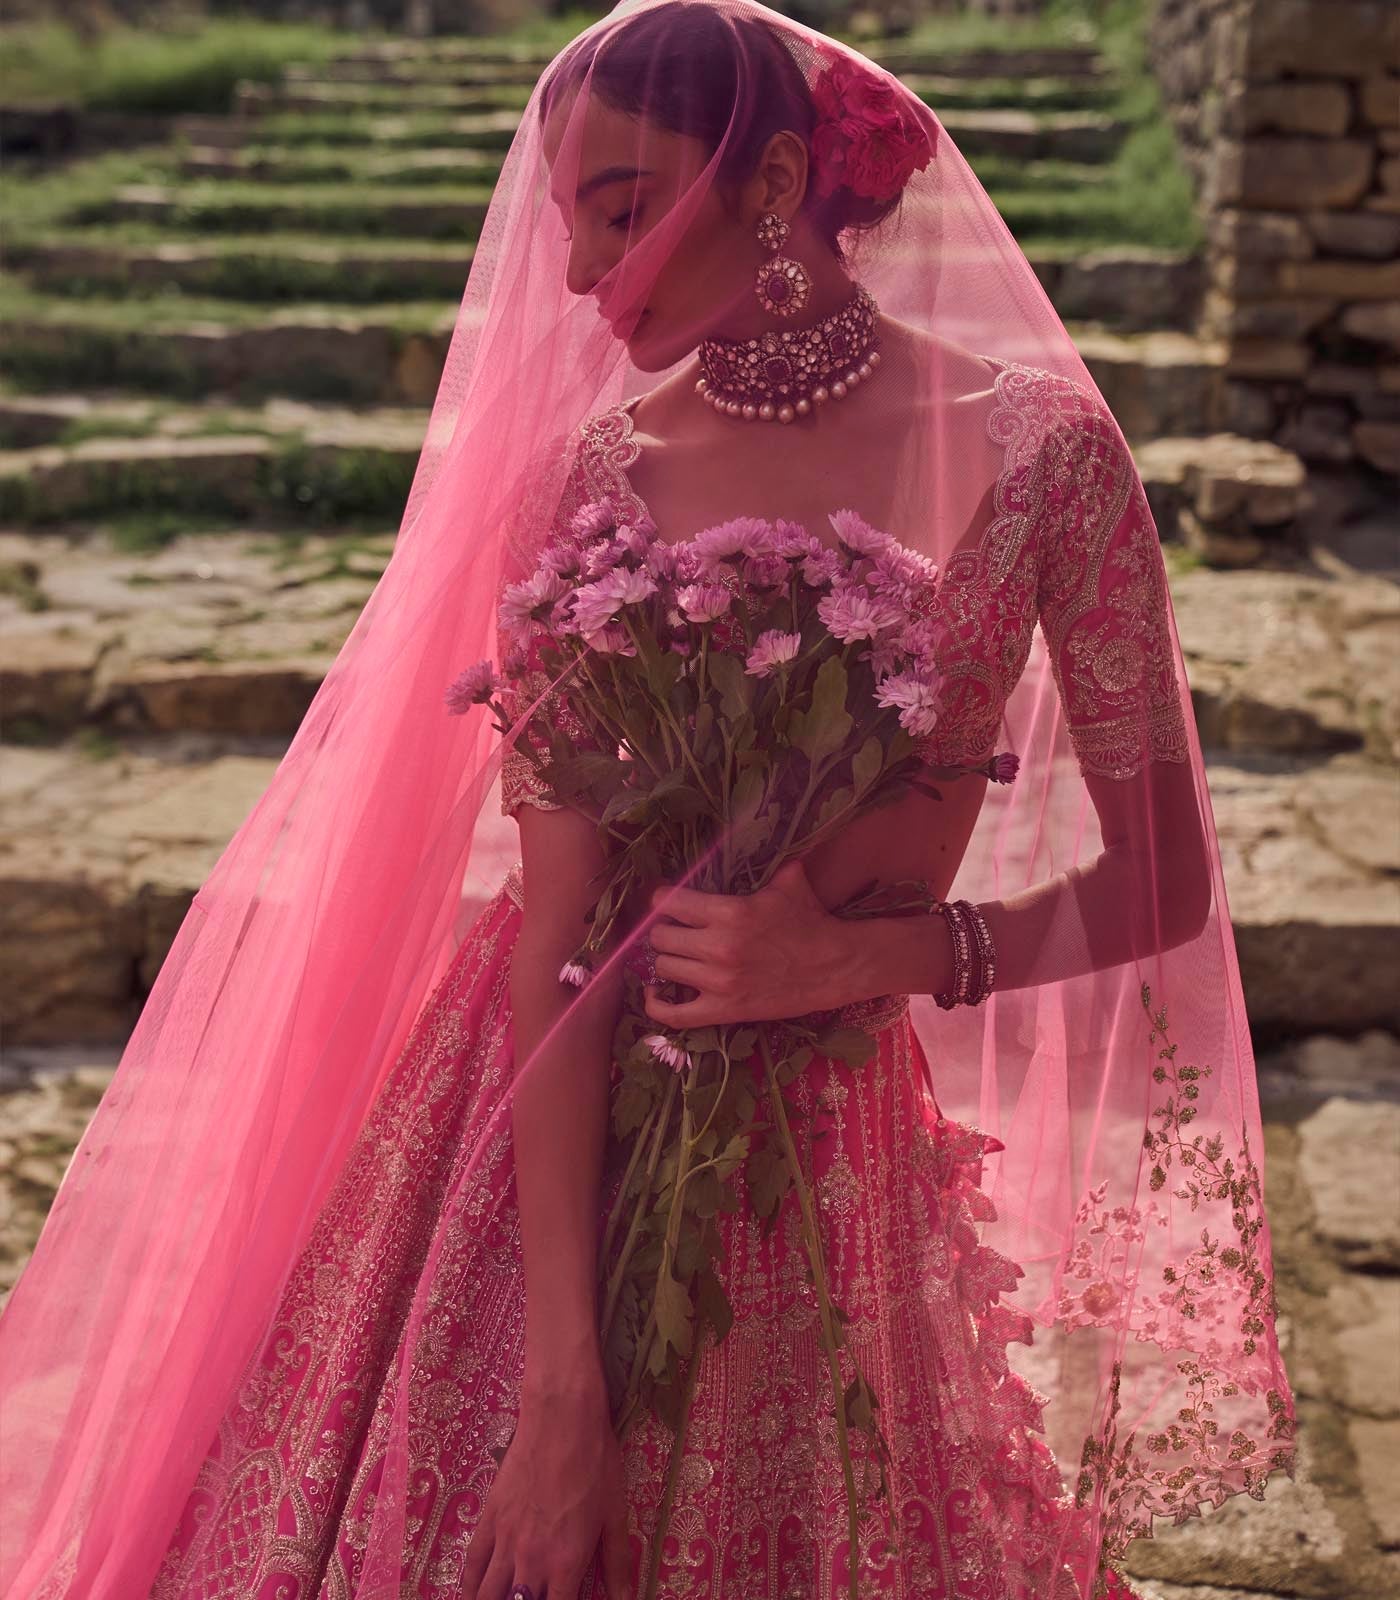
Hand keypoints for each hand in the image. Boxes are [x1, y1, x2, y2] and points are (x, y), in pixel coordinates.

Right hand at [462, 1387, 632, 1599]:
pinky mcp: (489, 1519)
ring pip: (487, 1595)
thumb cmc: (596, 1464)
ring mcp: (505, 1540)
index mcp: (566, 1564)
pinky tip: (469, 1597)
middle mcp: (531, 1560)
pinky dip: (468, 1587)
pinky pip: (472, 1564)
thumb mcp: (615, 1515)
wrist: (562, 1419)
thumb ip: (617, 1564)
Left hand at [642, 859, 859, 1027]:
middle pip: (660, 936)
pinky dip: (657, 1005)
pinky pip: (674, 1015)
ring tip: (677, 954)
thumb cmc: (810, 921)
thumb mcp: (789, 882)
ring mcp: (719, 982)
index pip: (670, 902)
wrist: (835, 966)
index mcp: (730, 912)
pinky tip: (657, 992)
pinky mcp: (724, 1010)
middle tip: (674, 929)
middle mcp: (718, 946)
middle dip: (663, 930)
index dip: (662, 900)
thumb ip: (767, 862)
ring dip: (667, 960)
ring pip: (664, 968)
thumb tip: (762, 834)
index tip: (665, 901)